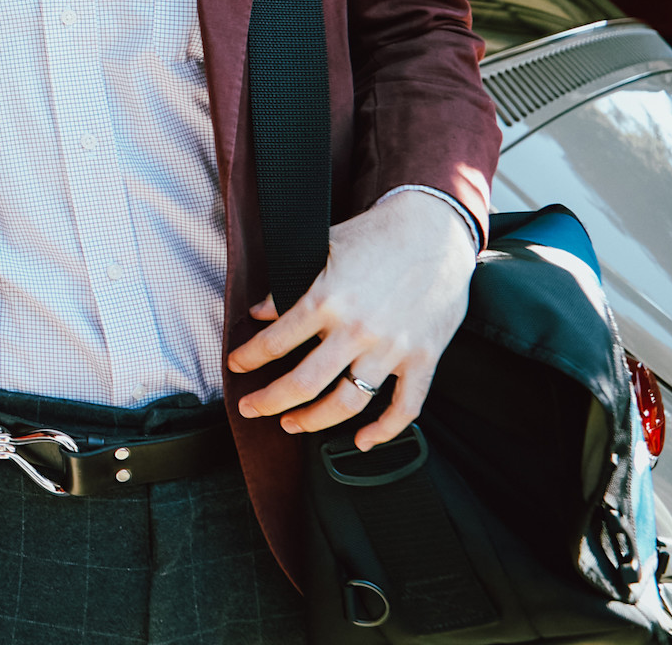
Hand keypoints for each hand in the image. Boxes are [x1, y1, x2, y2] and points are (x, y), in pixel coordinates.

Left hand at [225, 190, 475, 449]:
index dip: (249, 359)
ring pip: (348, 403)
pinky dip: (384, 432)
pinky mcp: (423, 359)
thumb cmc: (375, 235)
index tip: (236, 367)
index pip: (275, 342)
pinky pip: (404, 408)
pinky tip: (362, 441)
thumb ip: (288, 285)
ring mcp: (392, 348)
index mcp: (326, 299)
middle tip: (251, 409)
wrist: (435, 231)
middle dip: (269, 402)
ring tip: (293, 423)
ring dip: (314, 421)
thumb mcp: (322, 250)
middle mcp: (357, 329)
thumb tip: (259, 313)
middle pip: (304, 383)